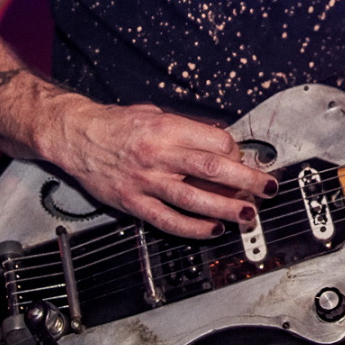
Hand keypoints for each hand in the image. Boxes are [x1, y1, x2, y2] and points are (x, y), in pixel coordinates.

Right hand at [42, 100, 276, 238]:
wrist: (76, 135)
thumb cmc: (117, 124)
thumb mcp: (156, 114)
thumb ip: (186, 129)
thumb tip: (220, 144)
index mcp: (166, 129)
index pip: (215, 142)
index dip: (236, 152)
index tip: (244, 159)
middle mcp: (157, 155)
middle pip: (211, 169)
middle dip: (246, 180)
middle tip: (268, 188)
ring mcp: (145, 181)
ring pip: (193, 199)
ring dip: (225, 208)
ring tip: (248, 215)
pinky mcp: (133, 202)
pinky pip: (167, 220)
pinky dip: (192, 228)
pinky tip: (212, 229)